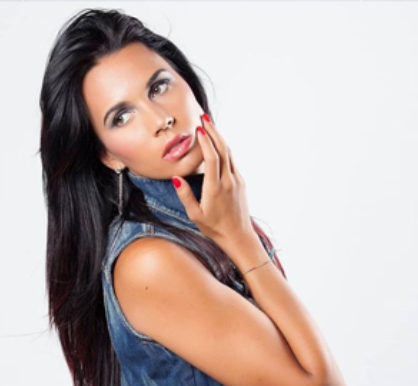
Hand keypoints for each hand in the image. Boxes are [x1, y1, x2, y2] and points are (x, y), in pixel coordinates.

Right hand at [172, 114, 254, 247]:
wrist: (239, 236)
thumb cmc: (214, 228)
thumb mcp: (195, 215)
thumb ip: (185, 195)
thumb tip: (176, 178)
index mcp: (215, 188)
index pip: (212, 158)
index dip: (205, 141)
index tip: (198, 129)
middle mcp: (229, 181)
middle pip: (223, 150)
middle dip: (213, 132)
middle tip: (204, 117)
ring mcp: (237, 180)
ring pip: (229, 153)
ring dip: (219, 138)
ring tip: (210, 125)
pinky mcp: (241, 182)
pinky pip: (232, 161)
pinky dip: (224, 149)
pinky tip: (217, 144)